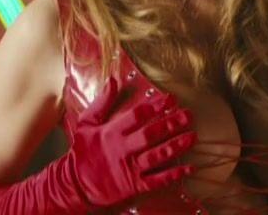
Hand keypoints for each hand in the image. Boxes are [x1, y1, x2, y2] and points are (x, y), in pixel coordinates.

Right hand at [67, 75, 196, 206]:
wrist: (75, 184)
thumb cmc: (82, 151)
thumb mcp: (86, 123)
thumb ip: (102, 103)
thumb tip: (113, 80)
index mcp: (111, 132)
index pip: (137, 116)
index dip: (155, 106)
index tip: (170, 98)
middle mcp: (122, 149)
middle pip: (151, 134)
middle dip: (171, 124)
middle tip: (188, 114)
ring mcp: (130, 169)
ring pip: (157, 156)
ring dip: (176, 146)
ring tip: (192, 136)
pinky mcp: (135, 185)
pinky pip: (157, 180)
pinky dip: (173, 174)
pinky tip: (188, 168)